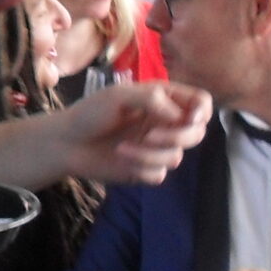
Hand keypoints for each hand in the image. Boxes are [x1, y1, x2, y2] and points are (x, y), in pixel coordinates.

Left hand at [65, 80, 212, 186]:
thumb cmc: (90, 114)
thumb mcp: (119, 96)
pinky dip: (142, 168)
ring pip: (176, 157)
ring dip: (149, 154)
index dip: (203, 111)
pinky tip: (122, 159)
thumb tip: (180, 116)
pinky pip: (160, 174)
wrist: (67, 144)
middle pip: (197, 133)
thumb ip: (152, 99)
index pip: (200, 103)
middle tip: (149, 136)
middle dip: (177, 137)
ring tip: (122, 148)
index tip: (191, 118)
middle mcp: (164, 123)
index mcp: (163, 100)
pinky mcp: (146, 169)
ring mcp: (156, 147)